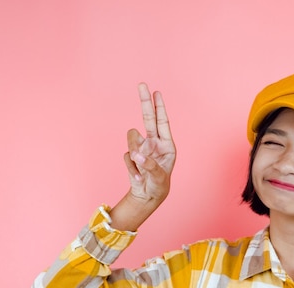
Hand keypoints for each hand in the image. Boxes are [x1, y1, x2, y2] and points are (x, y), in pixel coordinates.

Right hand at [123, 83, 175, 204]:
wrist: (147, 195)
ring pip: (131, 138)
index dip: (159, 107)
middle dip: (145, 101)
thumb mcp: (158, 178)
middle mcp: (154, 143)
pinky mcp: (132, 155)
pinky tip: (138, 175)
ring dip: (134, 152)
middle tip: (142, 84)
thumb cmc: (159, 185)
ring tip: (140, 168)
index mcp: (166, 145)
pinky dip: (131, 167)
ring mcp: (142, 148)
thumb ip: (149, 166)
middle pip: (147, 118)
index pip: (162, 122)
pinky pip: (127, 155)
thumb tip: (138, 155)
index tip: (157, 92)